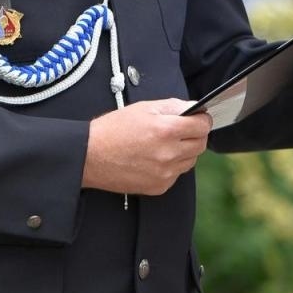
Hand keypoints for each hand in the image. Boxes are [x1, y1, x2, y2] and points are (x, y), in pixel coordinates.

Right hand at [83, 98, 211, 195]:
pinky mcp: (159, 186)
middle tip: (180, 130)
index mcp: (166, 130)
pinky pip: (176, 174)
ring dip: (184, 151)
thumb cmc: (112, 129)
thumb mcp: (142, 108)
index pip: (203, 126)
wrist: (89, 156)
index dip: (202, 119)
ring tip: (163, 145)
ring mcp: (165, 173)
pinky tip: (153, 159)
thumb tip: (193, 108)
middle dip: (195, 135)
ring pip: (190, 160)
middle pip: (201, 144)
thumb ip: (172, 106)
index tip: (197, 118)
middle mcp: (169, 154)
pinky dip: (171, 166)